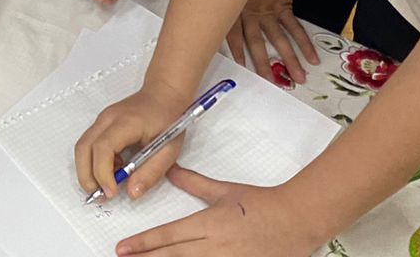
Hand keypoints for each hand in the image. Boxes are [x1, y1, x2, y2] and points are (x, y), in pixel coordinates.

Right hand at [75, 80, 194, 201]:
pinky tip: (112, 171)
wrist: (164, 94)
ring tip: (106, 186)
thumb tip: (131, 193)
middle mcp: (108, 118)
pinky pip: (89, 144)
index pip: (103, 147)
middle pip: (83, 147)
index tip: (112, 192)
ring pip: (83, 146)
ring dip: (88, 170)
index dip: (102, 173)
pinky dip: (94, 162)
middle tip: (99, 196)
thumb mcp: (169, 150)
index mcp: (126, 123)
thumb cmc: (169, 119)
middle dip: (86, 175)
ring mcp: (102, 119)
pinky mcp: (102, 123)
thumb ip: (151, 173)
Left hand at [112, 168, 320, 256]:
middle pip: (173, 256)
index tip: (123, 247)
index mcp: (208, 224)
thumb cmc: (261, 204)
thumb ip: (194, 183)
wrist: (296, 219)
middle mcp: (214, 246)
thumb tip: (171, 171)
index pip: (168, 235)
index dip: (143, 243)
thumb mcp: (224, 190)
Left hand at [226, 0, 318, 84]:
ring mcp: (270, 8)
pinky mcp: (285, 5)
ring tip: (299, 77)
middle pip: (256, 41)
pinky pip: (295, 27)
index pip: (230, 32)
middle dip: (263, 63)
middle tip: (270, 82)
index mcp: (234, 3)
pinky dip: (304, 42)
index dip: (237, 50)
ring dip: (289, 59)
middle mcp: (250, 9)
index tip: (242, 67)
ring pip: (280, 38)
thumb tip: (214, 4)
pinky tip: (312, 57)